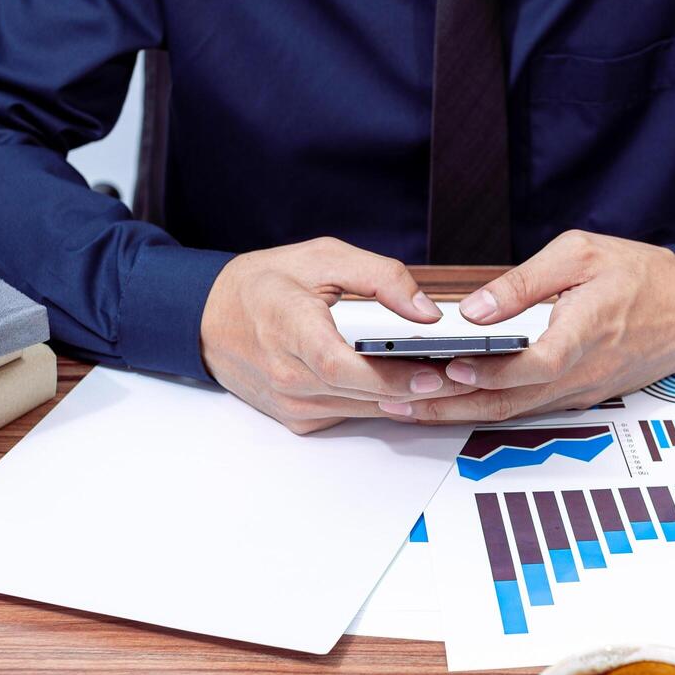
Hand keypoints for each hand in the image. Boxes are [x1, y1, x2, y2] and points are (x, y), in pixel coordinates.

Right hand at [200, 238, 471, 432]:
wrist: (209, 317)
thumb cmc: (264, 283)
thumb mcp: (322, 256)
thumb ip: (380, 277)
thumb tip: (427, 311)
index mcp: (288, 328)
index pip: (343, 367)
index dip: (392, 376)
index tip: (434, 373)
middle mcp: (287, 375)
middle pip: (362, 393)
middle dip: (420, 389)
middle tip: (466, 375)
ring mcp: (291, 402)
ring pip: (363, 409)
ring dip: (409, 400)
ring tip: (453, 379)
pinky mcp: (298, 418)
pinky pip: (351, 413)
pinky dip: (383, 401)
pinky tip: (412, 386)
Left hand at [391, 230, 674, 423]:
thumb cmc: (641, 275)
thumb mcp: (581, 254)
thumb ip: (526, 281)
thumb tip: (477, 308)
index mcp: (584, 332)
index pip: (535, 364)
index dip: (492, 371)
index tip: (452, 370)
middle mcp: (581, 372)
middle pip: (509, 400)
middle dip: (449, 405)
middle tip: (399, 400)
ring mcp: (579, 390)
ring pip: (512, 410)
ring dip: (458, 413)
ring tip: (408, 405)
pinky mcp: (578, 396)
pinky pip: (526, 407)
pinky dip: (485, 407)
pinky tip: (451, 402)